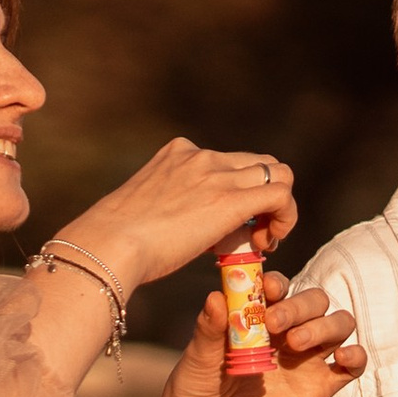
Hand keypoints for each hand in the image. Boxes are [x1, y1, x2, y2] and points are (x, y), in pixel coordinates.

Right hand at [55, 138, 299, 291]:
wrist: (110, 243)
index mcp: (180, 153)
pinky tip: (269, 243)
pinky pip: (281, 195)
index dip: (243, 193)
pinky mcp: (230, 199)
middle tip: (255, 236)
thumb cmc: (118, 238)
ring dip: (279, 210)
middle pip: (261, 165)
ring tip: (261, 242)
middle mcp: (201, 156)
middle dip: (266, 199)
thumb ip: (174, 205)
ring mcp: (217, 173)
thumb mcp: (149, 207)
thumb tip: (184, 225)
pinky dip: (287, 218)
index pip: (231, 162)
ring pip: (279, 175)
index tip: (234, 225)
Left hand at [153, 274, 364, 396]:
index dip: (279, 284)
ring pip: (339, 325)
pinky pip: (352, 366)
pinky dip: (356, 356)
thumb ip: (209, 329)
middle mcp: (289, 332)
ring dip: (325, 326)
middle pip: (316, 302)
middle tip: (274, 325)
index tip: (268, 291)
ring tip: (297, 344)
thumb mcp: (197, 356)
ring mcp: (308, 359)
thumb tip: (216, 297)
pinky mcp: (321, 386)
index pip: (281, 288)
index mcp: (259, 317)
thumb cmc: (196, 389)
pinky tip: (342, 358)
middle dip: (300, 307)